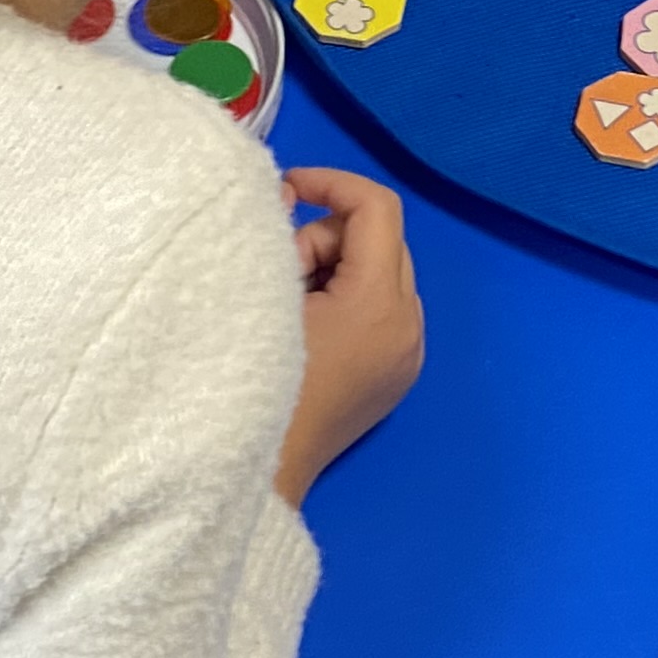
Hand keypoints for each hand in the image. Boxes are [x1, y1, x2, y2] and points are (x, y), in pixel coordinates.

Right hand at [276, 167, 422, 502]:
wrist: (256, 474)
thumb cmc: (248, 380)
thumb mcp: (260, 295)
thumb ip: (277, 235)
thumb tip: (288, 197)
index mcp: (378, 303)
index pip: (376, 208)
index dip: (331, 183)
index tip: (286, 188)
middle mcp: (408, 326)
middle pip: (381, 238)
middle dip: (327, 237)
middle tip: (277, 271)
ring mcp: (408, 355)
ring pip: (381, 273)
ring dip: (336, 269)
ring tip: (289, 309)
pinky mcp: (397, 376)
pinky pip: (382, 309)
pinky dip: (348, 300)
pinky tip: (309, 332)